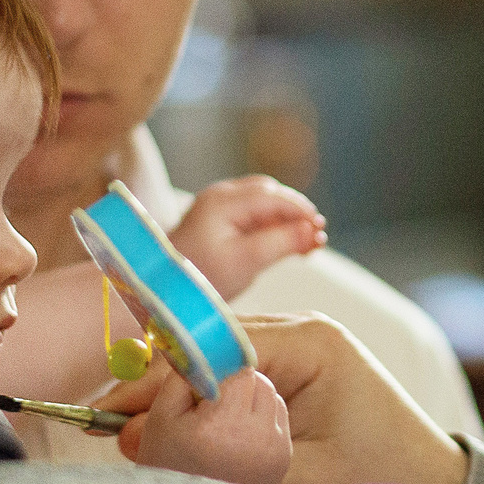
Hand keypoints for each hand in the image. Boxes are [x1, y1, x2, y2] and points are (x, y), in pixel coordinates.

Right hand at [101, 314, 466, 483]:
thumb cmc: (380, 479)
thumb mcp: (296, 476)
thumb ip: (218, 456)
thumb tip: (139, 442)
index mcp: (312, 343)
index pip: (214, 345)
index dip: (159, 379)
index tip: (116, 414)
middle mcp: (305, 330)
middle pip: (208, 344)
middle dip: (159, 385)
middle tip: (109, 425)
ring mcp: (303, 344)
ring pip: (217, 357)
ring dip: (178, 392)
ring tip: (133, 431)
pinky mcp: (299, 367)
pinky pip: (236, 372)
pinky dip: (205, 398)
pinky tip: (175, 428)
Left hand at [169, 176, 327, 299]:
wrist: (162, 289)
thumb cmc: (200, 276)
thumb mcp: (246, 262)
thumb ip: (281, 243)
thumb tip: (313, 231)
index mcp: (223, 202)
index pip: (273, 197)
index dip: (301, 212)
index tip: (320, 230)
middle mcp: (220, 196)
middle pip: (270, 194)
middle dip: (296, 213)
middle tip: (317, 238)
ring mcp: (217, 206)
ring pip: (263, 203)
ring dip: (286, 220)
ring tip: (307, 244)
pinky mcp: (217, 220)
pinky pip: (252, 214)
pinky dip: (272, 226)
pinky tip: (286, 244)